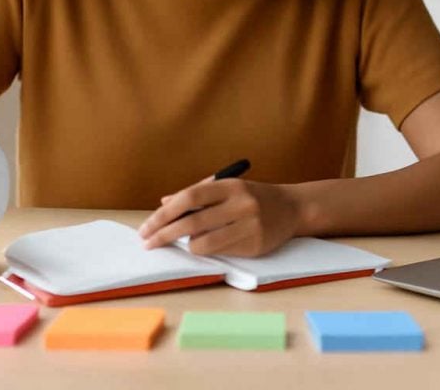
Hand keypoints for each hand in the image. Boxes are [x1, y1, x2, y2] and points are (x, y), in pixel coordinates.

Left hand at [136, 176, 301, 257]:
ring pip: (204, 243)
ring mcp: (250, 226)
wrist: (291, 208)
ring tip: (182, 242)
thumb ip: (196, 194)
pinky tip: (204, 246)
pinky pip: (219, 253)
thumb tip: (164, 203)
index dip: (164, 213)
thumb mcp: (227, 187)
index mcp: (230, 186)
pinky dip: (206, 250)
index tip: (147, 226)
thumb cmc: (252, 196)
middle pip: (192, 222)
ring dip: (186, 245)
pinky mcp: (255, 246)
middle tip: (148, 242)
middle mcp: (241, 204)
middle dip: (165, 234)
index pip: (189, 198)